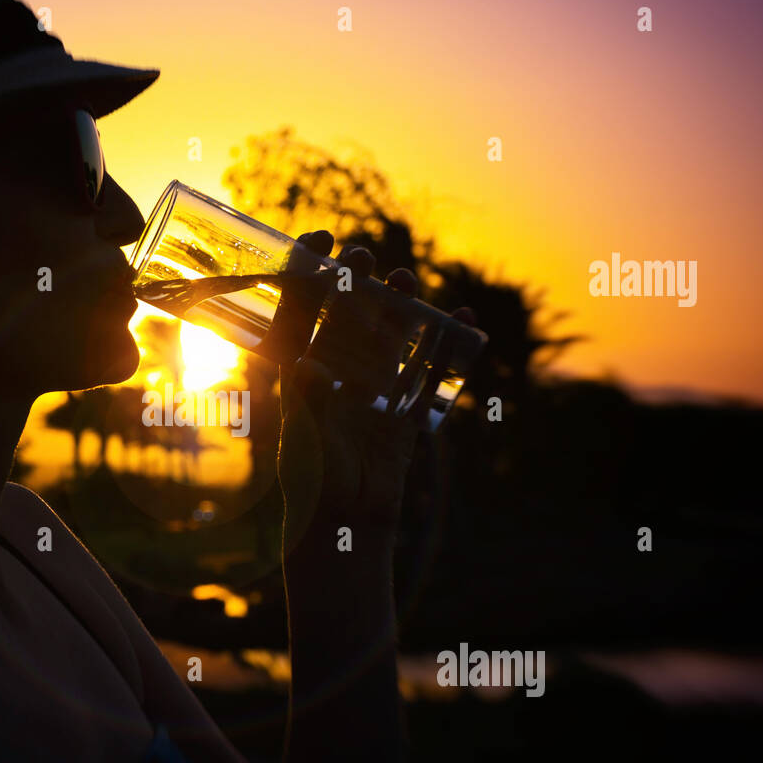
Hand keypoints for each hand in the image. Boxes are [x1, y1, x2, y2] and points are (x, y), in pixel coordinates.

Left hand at [276, 231, 475, 538]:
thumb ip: (306, 404)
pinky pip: (427, 367)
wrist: (347, 522)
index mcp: (302, 372)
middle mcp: (337, 371)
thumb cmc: (312, 482)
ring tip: (405, 280)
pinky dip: (446, 343)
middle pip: (348, 313)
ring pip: (389, 332)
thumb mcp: (304, 440)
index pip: (300, 312)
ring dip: (399, 304)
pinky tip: (461, 319)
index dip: (307, 275)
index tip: (316, 240)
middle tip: (364, 258)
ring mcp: (373, 385)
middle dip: (357, 283)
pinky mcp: (405, 404)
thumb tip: (306, 365)